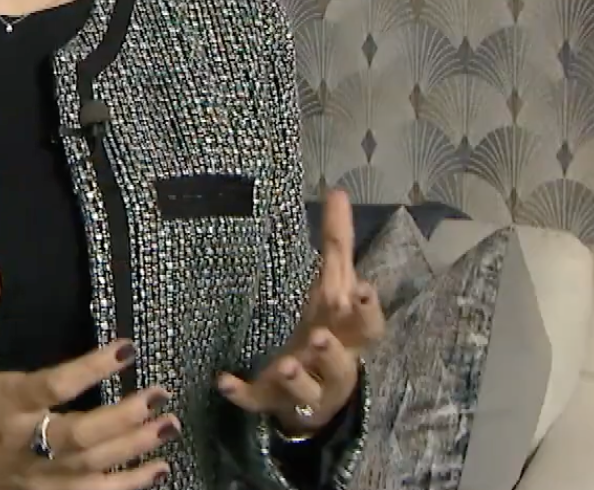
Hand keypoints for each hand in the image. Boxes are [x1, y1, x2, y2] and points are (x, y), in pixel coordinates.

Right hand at [0, 263, 177, 489]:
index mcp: (4, 402)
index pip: (54, 385)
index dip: (92, 368)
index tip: (128, 347)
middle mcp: (23, 442)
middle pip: (81, 435)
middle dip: (124, 417)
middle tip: (160, 395)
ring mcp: (34, 474)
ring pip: (91, 467)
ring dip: (134, 449)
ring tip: (168, 427)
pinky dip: (125, 485)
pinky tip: (157, 470)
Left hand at [215, 189, 385, 436]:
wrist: (315, 395)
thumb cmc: (328, 329)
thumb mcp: (334, 288)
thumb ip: (337, 243)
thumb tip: (339, 191)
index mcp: (348, 336)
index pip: (368, 326)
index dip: (368, 310)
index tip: (363, 290)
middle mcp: (333, 367)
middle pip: (341, 364)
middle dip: (332, 353)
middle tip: (319, 335)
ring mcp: (304, 390)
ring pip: (305, 389)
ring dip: (295, 376)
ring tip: (284, 364)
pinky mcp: (273, 402)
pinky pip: (258, 402)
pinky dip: (243, 394)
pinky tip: (225, 381)